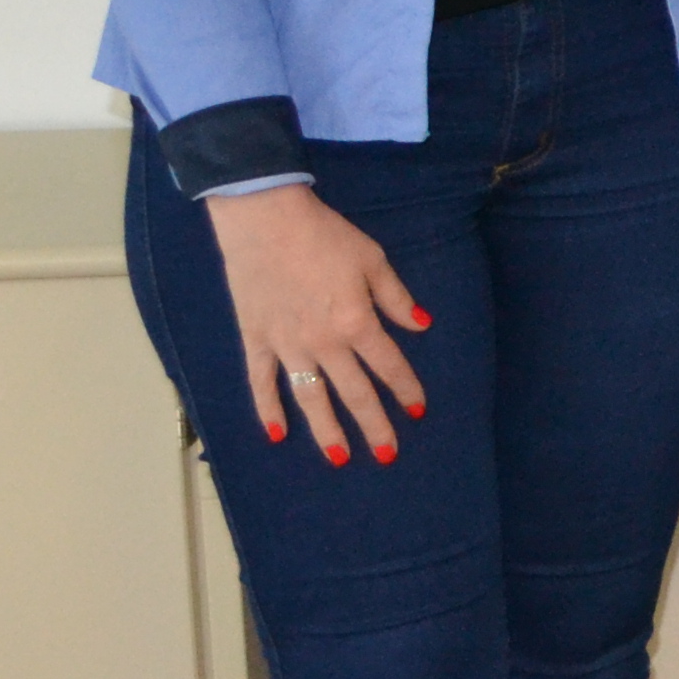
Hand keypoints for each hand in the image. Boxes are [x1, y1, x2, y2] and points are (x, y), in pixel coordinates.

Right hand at [206, 185, 428, 464]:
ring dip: (326, 431)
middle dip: (374, 426)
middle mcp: (324, 343)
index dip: (405, 389)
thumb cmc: (325, 235)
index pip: (388, 366)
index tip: (418, 411)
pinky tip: (277, 434)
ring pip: (310, 398)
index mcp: (357, 323)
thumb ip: (396, 298)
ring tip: (340, 458)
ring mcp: (287, 345)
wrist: (266, 219)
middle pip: (354, 393)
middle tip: (388, 455)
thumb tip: (423, 326)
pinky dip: (267, 409)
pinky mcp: (255, 340)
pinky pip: (262, 383)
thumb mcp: (373, 259)